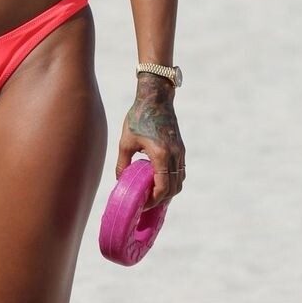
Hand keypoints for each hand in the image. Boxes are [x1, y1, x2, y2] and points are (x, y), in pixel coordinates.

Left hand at [116, 76, 184, 208]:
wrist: (156, 98)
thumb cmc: (138, 117)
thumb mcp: (126, 142)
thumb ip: (123, 163)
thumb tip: (120, 180)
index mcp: (161, 155)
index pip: (162, 188)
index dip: (153, 201)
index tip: (143, 204)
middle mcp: (175, 155)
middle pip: (174, 188)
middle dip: (161, 199)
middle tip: (147, 202)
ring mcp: (180, 151)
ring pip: (180, 181)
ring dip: (168, 190)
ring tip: (152, 193)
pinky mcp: (181, 148)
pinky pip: (180, 171)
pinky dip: (172, 180)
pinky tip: (158, 179)